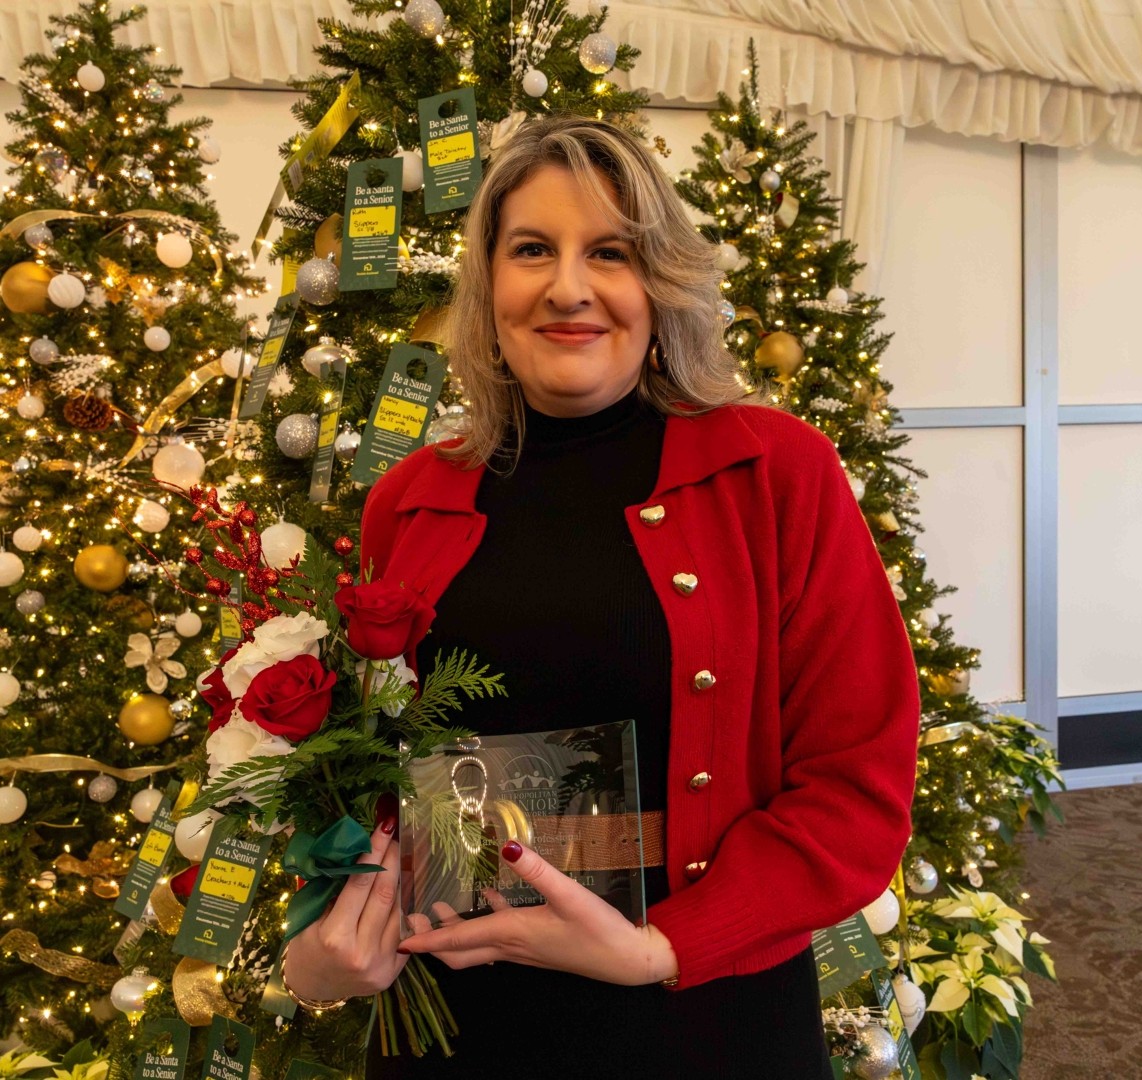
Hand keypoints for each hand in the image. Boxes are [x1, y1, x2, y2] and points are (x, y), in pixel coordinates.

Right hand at [282, 818, 407, 1000]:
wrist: (314, 988)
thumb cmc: (306, 946)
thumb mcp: (308, 917)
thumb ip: (329, 887)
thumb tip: (350, 848)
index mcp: (335, 937)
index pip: (360, 883)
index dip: (374, 852)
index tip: (384, 828)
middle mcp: (361, 951)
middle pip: (385, 894)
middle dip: (392, 859)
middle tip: (395, 836)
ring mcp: (380, 963)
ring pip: (398, 910)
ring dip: (401, 880)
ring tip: (399, 857)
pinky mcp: (392, 972)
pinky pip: (403, 931)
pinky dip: (403, 907)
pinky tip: (402, 888)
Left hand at [398, 841, 677, 985]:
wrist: (626, 959)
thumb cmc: (597, 930)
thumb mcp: (569, 894)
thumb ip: (537, 869)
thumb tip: (505, 844)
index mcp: (511, 934)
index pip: (458, 941)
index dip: (427, 940)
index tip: (400, 940)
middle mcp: (511, 947)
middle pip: (459, 952)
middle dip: (431, 940)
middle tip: (410, 921)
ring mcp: (523, 950)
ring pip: (476, 948)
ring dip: (454, 933)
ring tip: (435, 909)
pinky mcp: (536, 945)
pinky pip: (499, 937)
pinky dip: (486, 921)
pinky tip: (488, 898)